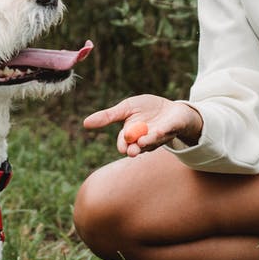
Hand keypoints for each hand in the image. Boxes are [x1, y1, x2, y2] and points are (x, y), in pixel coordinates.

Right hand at [83, 94, 203, 156]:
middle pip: (138, 148)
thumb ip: (108, 116)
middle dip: (134, 149)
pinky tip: (159, 131)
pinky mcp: (173, 128)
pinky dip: (163, 131)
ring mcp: (159, 136)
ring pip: (152, 142)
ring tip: (143, 141)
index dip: (123, 145)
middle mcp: (145, 140)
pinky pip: (168, 131)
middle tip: (132, 151)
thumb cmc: (147, 109)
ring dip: (148, 141)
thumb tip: (85, 123)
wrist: (172, 108)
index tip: (122, 147)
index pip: (124, 143)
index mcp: (132, 135)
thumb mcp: (126, 108)